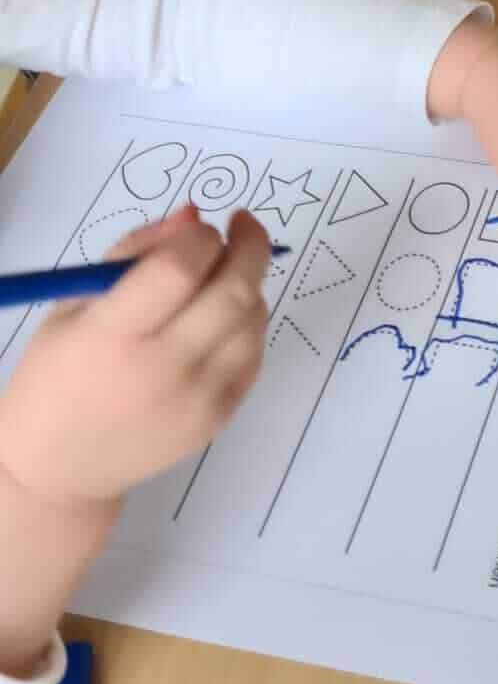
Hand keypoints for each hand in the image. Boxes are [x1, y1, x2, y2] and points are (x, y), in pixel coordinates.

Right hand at [0, 207, 269, 508]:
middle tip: (242, 227)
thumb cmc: (56, 376)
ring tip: (224, 277)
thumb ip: (133, 252)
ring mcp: (196, 399)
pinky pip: (254, 356)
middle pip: (234, 291)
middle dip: (249, 245)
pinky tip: (224, 318)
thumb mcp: (72, 304)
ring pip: (253, 320)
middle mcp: (161, 368)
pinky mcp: (217, 419)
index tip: (202, 227)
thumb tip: (193, 215)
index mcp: (113, 335)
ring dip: (251, 286)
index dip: (202, 236)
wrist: (58, 469)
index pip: (180, 268)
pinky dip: (249, 325)